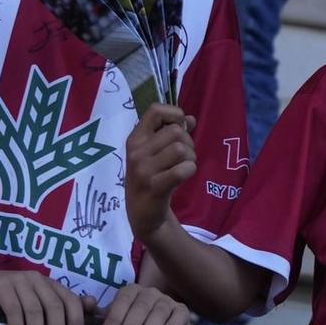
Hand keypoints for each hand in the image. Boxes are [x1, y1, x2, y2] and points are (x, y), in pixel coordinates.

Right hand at [0, 268, 91, 324]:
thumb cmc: (9, 296)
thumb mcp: (35, 300)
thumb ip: (59, 305)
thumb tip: (91, 308)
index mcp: (50, 284)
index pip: (70, 300)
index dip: (76, 321)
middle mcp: (38, 280)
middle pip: (54, 307)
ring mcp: (19, 281)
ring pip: (34, 311)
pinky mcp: (1, 287)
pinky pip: (13, 311)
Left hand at [97, 283, 191, 324]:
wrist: (156, 319)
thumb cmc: (129, 320)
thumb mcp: (112, 316)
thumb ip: (96, 312)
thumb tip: (86, 303)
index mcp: (131, 291)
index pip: (123, 301)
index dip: (114, 319)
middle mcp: (150, 292)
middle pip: (141, 307)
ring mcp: (167, 300)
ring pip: (159, 312)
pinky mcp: (182, 310)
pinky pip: (179, 316)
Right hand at [124, 103, 195, 242]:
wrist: (142, 214)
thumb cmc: (151, 177)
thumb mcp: (155, 153)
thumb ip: (171, 133)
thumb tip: (190, 118)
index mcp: (135, 139)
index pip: (155, 110)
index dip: (174, 114)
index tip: (179, 128)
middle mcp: (136, 152)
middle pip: (176, 131)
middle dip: (188, 142)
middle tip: (183, 156)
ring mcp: (143, 170)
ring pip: (181, 149)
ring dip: (190, 158)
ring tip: (183, 167)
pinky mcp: (154, 186)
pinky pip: (183, 169)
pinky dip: (190, 171)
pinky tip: (183, 177)